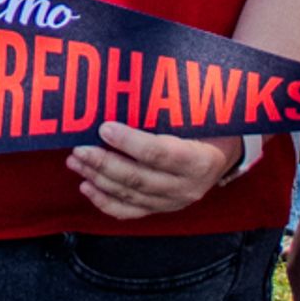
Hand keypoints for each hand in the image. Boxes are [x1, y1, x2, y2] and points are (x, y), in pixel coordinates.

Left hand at [68, 122, 237, 220]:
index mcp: (199, 160)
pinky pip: (129, 212)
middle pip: (138, 178)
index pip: (159, 153)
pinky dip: (105, 202)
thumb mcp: (199, 115)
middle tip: (79, 148)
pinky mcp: (160, 209)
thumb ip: (171, 108)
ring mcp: (172, 202)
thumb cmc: (208, 127)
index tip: (104, 128)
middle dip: (104, 162)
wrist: (224, 156)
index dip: (130, 142)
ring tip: (76, 162)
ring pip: (129, 195)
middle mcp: (186, 187)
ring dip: (98, 178)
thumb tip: (132, 88)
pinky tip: (87, 186)